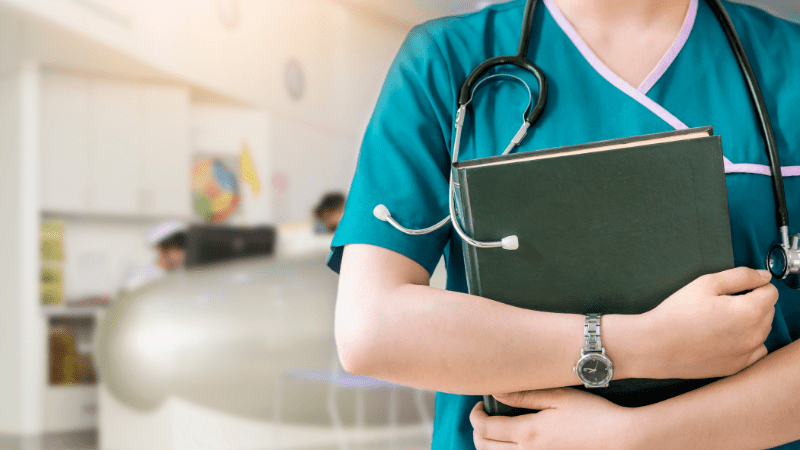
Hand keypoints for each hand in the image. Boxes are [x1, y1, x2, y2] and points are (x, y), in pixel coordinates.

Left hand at [470, 389, 637, 449]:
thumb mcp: (559, 397)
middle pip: (485, 448)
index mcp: (528, 433)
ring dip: (490, 447)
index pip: (485, 428)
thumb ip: (525, 395)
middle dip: (477, 433)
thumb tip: (496, 391)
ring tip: (496, 434)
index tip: (478, 407)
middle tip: (483, 419)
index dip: (475, 416)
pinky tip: (515, 446)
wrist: (623, 441)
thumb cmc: (594, 415)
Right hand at [641, 267, 776, 378]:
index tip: (739, 288)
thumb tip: (763, 276)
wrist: (656, 345)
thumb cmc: (677, 314)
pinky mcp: (737, 366)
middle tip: (723, 302)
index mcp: (749, 311)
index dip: (755, 285)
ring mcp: (747, 354)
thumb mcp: (706, 283)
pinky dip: (746, 342)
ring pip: (762, 330)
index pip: (771, 292)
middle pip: (768, 311)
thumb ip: (741, 276)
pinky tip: (724, 337)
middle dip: (753, 302)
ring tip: (720, 320)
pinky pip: (754, 350)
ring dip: (750, 322)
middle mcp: (755, 335)